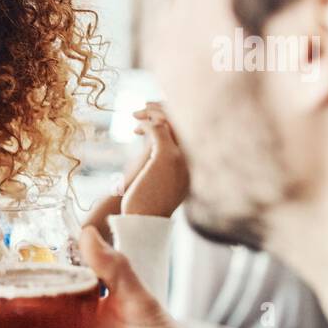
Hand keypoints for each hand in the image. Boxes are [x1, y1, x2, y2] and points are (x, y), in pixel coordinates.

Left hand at [121, 102, 188, 217]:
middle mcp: (192, 159)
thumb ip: (164, 167)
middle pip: (184, 121)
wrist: (143, 221)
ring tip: (136, 113)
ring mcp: (181, 157)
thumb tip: (155, 156)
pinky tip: (134, 127)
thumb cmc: (148, 205)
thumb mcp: (161, 183)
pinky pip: (157, 128)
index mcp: (193, 166)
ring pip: (171, 121)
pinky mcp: (166, 156)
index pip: (190, 132)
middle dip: (165, 109)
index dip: (173, 120)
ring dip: (153, 112)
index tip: (154, 119)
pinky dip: (145, 123)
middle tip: (145, 106)